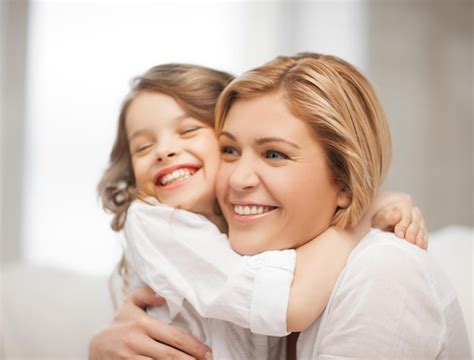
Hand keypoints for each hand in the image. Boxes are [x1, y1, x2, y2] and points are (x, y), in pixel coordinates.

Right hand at [88, 286, 211, 359]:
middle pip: (171, 356)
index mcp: (143, 324)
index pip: (175, 337)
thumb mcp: (130, 305)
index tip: (208, 353)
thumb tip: (164, 295)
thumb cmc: (119, 325)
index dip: (194, 347)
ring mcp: (130, 358)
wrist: (95, 347)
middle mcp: (137, 342)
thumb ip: (146, 294)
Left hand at [372, 192, 427, 249]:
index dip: (403, 226)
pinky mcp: (421, 226)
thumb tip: (397, 216)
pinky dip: (423, 239)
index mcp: (403, 202)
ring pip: (421, 227)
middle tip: (409, 241)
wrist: (380, 221)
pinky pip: (424, 232)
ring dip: (420, 237)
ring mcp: (418, 218)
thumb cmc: (377, 218)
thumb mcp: (378, 218)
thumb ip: (387, 217)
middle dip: (412, 232)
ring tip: (418, 246)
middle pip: (415, 221)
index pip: (406, 215)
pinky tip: (423, 246)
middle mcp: (413, 209)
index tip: (399, 235)